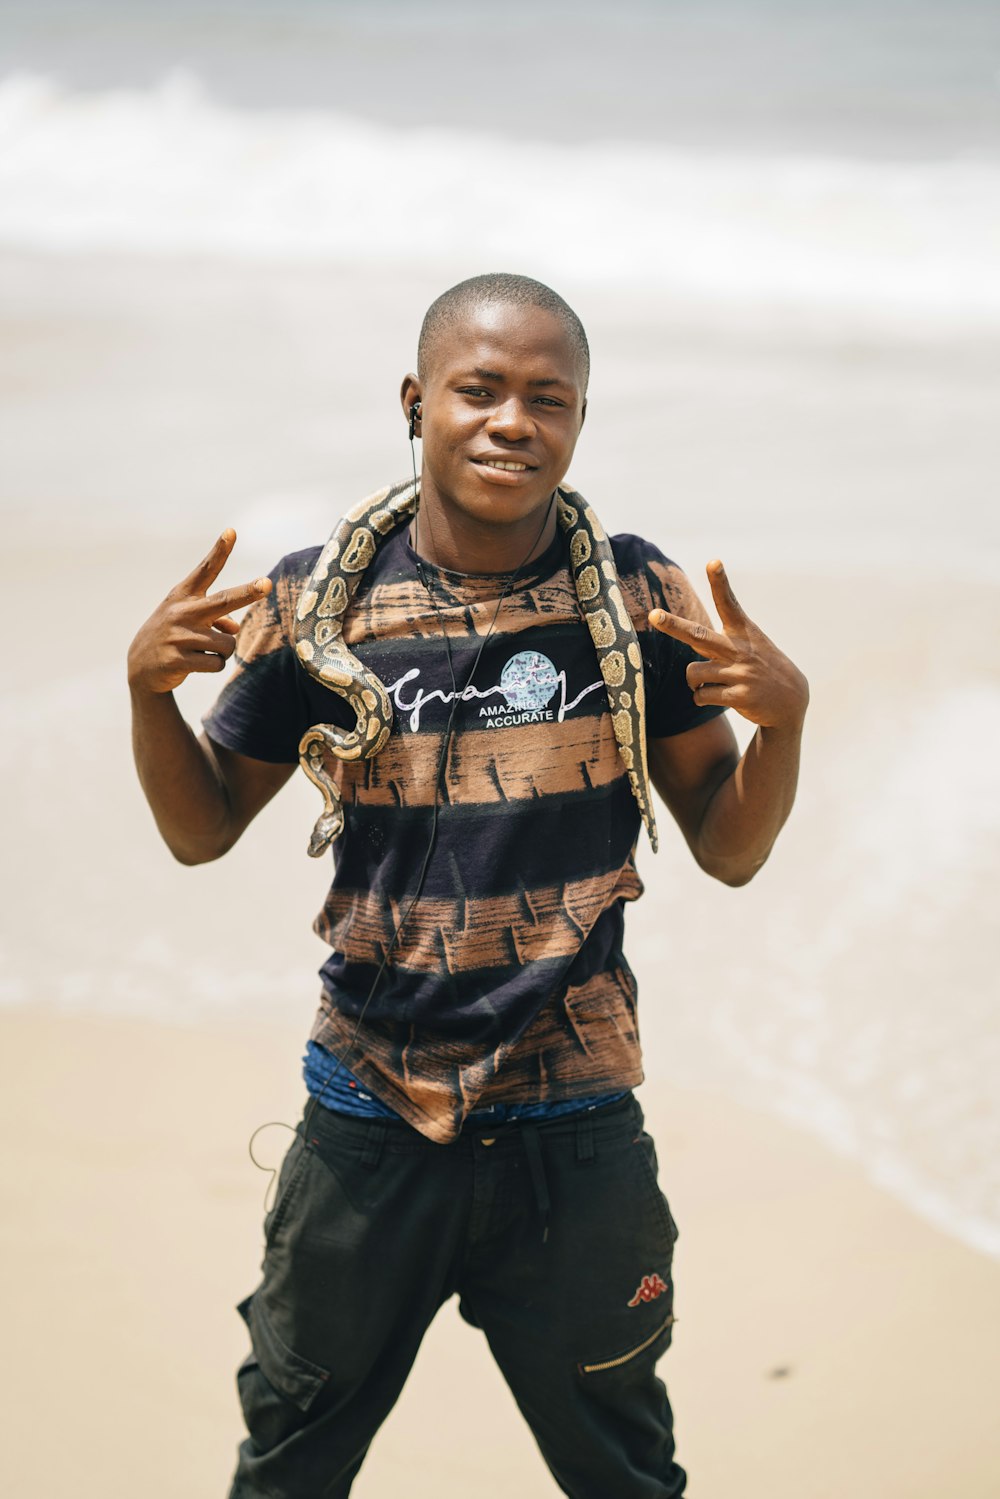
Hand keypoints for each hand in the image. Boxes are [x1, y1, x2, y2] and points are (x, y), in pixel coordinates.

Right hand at [127, 529, 271, 695]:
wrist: (140, 667)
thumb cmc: (173, 635)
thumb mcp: (188, 619)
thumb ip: (215, 617)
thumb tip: (234, 631)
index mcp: (184, 595)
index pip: (206, 570)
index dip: (220, 551)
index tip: (232, 532)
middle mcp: (182, 612)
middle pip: (224, 601)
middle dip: (248, 593)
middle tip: (267, 583)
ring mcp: (179, 636)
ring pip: (228, 644)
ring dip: (224, 651)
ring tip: (203, 651)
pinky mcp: (178, 660)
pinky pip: (217, 664)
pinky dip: (215, 665)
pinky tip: (196, 664)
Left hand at [649, 560, 807, 731]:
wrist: (791, 700)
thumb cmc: (761, 668)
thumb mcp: (749, 645)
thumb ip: (716, 642)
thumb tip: (685, 649)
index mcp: (742, 632)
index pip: (728, 602)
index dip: (720, 582)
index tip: (714, 562)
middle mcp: (739, 649)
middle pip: (697, 635)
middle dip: (673, 625)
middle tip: (653, 615)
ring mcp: (739, 673)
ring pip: (693, 673)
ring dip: (694, 682)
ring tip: (713, 683)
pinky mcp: (739, 696)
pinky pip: (701, 695)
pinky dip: (701, 697)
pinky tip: (719, 697)